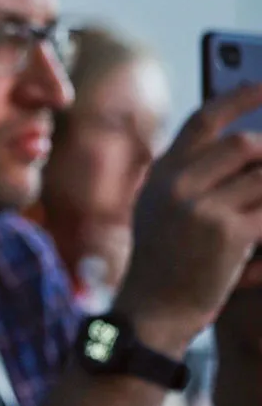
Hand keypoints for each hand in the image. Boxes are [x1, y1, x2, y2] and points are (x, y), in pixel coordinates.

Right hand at [114, 84, 261, 357]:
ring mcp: (202, 207)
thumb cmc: (163, 260)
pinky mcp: (229, 233)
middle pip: (246, 144)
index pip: (204, 120)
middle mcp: (177, 184)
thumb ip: (186, 175)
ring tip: (260, 205)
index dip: (240, 97)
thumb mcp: (158, 208)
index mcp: (162, 174)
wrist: (154, 308)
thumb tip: (244, 146)